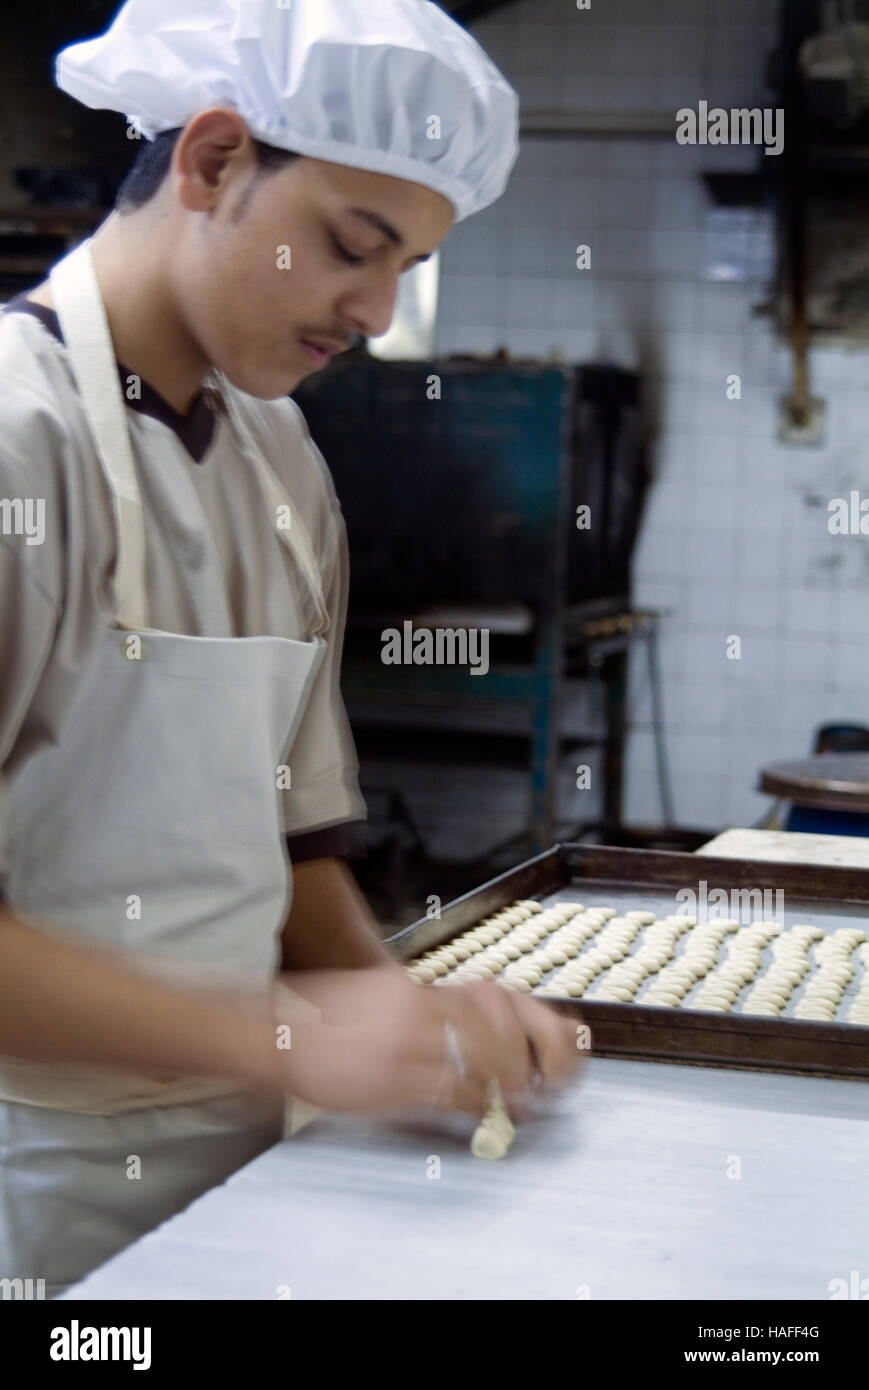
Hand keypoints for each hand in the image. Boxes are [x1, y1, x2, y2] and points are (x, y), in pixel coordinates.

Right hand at [268, 965, 586, 1116]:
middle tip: (541, 1079)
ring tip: (523, 1102)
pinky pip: (454, 1092)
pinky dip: (480, 1107)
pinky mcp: (395, 1081)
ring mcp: (407, 1043)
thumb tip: (460, 1023)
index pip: (489, 996)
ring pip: (484, 1057)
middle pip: (497, 1022)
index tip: (541, 1041)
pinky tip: (490, 1117)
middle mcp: (416, 1007)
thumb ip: (417, 1006)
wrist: (277, 1035)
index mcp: (412, 988)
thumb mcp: (375, 998)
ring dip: (511, 1081)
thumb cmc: (322, 1022)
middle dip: (527, 1052)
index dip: (525, 1021)